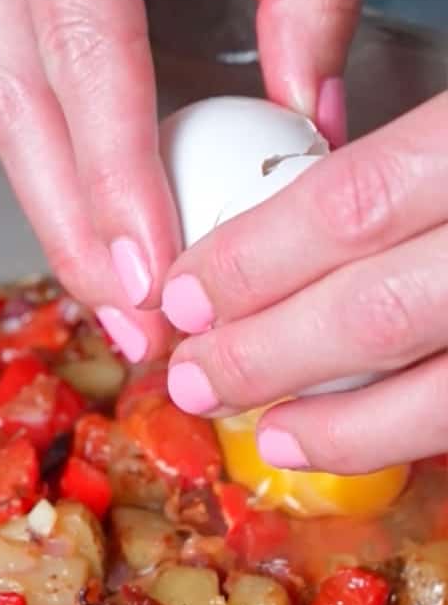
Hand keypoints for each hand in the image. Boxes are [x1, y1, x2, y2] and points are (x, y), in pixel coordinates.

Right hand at [0, 0, 359, 363]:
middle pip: (14, 104)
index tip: (149, 275)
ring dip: (51, 209)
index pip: (81, 57)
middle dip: (69, 229)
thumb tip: (312, 114)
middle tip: (127, 325)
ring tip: (107, 295)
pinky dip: (53, 154)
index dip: (113, 178)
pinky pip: (9, 71)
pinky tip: (93, 213)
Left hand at [160, 93, 447, 473]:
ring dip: (334, 425)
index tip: (182, 295)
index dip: (250, 262)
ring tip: (265, 435)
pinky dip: (393, 439)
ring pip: (433, 389)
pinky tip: (334, 446)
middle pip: (374, 311)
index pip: (350, 205)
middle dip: (265, 354)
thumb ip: (391, 159)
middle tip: (195, 378)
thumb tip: (278, 207)